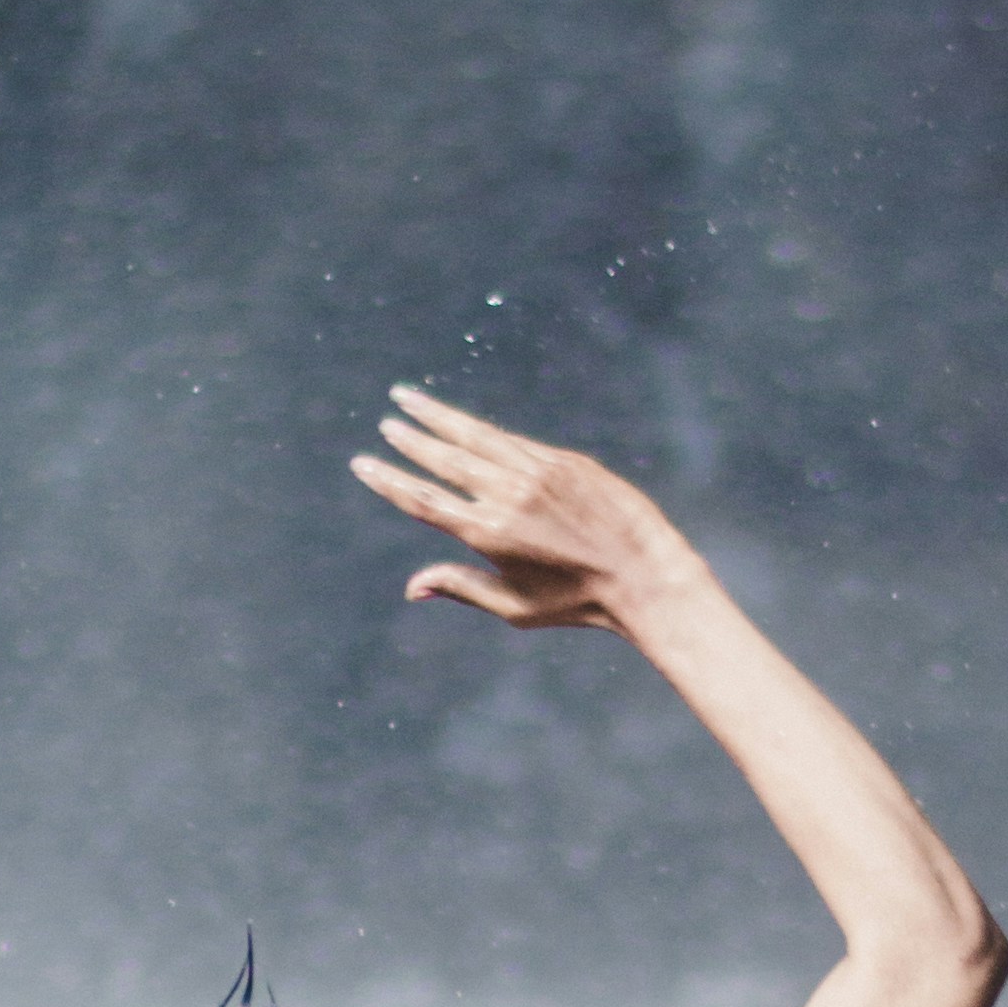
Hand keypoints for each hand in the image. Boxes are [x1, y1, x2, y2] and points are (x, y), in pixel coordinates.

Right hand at [349, 389, 701, 635]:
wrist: (645, 576)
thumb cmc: (576, 602)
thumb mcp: (513, 607)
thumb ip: (460, 586)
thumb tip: (411, 587)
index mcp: (488, 534)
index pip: (424, 500)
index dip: (388, 480)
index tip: (362, 463)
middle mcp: (508, 496)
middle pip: (445, 458)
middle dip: (411, 438)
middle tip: (387, 422)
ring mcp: (538, 472)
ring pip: (477, 437)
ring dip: (439, 417)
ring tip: (409, 398)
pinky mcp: (565, 461)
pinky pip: (513, 441)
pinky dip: (484, 432)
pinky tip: (466, 425)